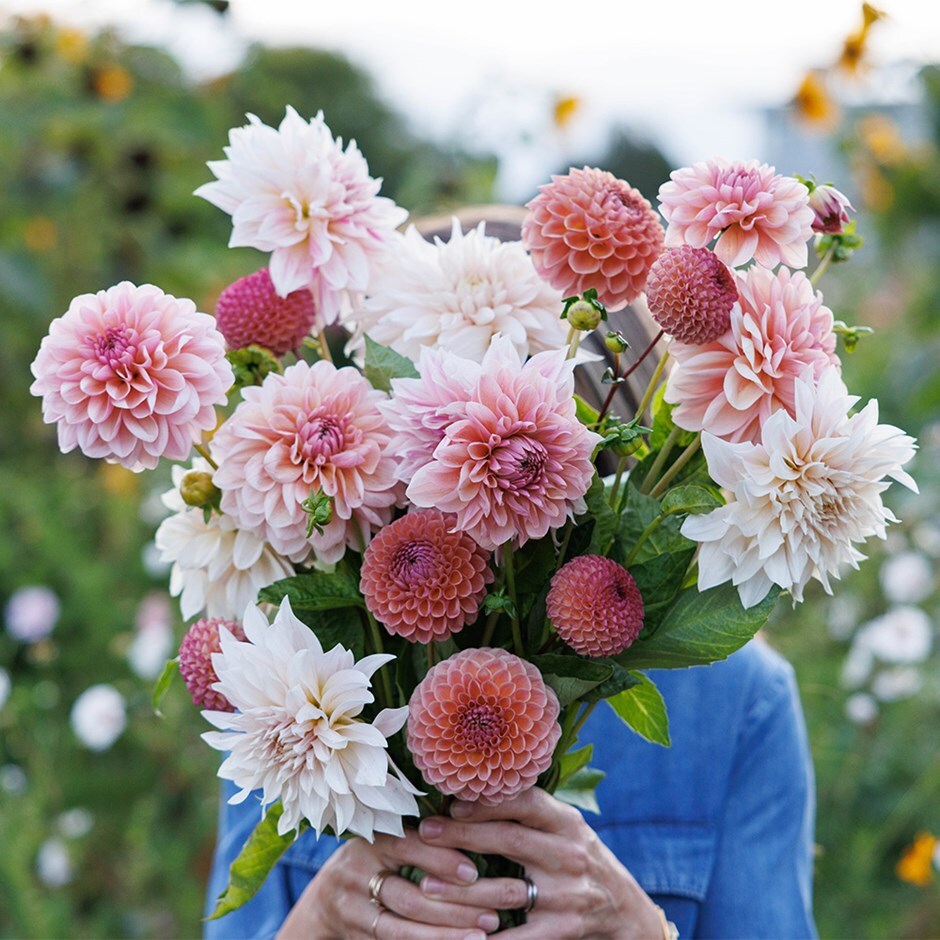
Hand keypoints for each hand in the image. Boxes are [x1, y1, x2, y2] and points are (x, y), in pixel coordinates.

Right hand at [276, 828, 498, 939]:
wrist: (324, 901)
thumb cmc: (375, 860)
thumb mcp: (390, 840)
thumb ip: (424, 838)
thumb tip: (480, 831)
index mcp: (373, 839)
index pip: (409, 847)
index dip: (441, 859)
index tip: (474, 871)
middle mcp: (357, 872)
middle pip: (409, 896)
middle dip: (455, 907)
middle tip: (493, 913)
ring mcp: (353, 909)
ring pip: (402, 927)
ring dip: (446, 934)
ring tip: (482, 935)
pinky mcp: (356, 935)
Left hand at [416, 787, 664, 939]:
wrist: (625, 911)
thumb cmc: (581, 859)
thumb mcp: (566, 828)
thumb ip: (530, 811)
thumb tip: (471, 791)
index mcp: (567, 822)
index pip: (525, 801)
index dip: (487, 800)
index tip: (451, 802)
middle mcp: (568, 854)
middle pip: (508, 839)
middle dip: (462, 834)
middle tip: (425, 833)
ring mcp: (567, 894)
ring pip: (506, 889)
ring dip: (461, 889)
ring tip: (427, 885)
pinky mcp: (562, 930)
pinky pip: (517, 937)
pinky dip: (486, 937)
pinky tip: (458, 932)